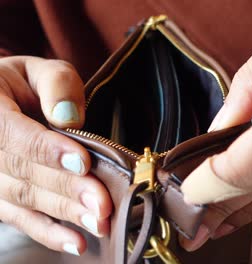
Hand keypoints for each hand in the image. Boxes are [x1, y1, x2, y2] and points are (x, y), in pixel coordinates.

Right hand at [0, 56, 111, 255]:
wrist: (0, 102)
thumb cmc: (23, 85)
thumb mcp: (38, 70)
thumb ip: (56, 85)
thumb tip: (70, 116)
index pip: (15, 135)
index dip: (48, 150)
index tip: (83, 162)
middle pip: (23, 174)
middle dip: (67, 190)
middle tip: (103, 204)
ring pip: (24, 200)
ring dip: (65, 215)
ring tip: (100, 224)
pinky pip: (20, 219)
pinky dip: (49, 234)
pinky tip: (78, 244)